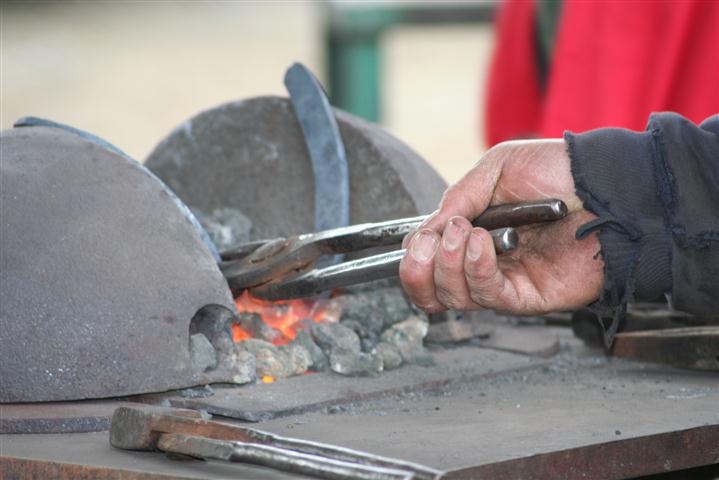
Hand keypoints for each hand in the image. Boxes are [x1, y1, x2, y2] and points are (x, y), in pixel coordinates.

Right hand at [399, 139, 603, 314]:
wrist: (605, 181)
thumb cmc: (556, 170)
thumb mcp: (495, 169)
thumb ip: (457, 198)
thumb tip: (423, 233)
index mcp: (471, 235)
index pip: (426, 263)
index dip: (414, 257)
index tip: (421, 237)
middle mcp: (484, 264)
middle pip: (433, 290)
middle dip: (419, 270)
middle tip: (432, 241)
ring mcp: (506, 281)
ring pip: (456, 297)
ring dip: (449, 265)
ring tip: (467, 232)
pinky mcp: (530, 296)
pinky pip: (490, 296)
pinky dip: (477, 271)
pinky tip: (482, 244)